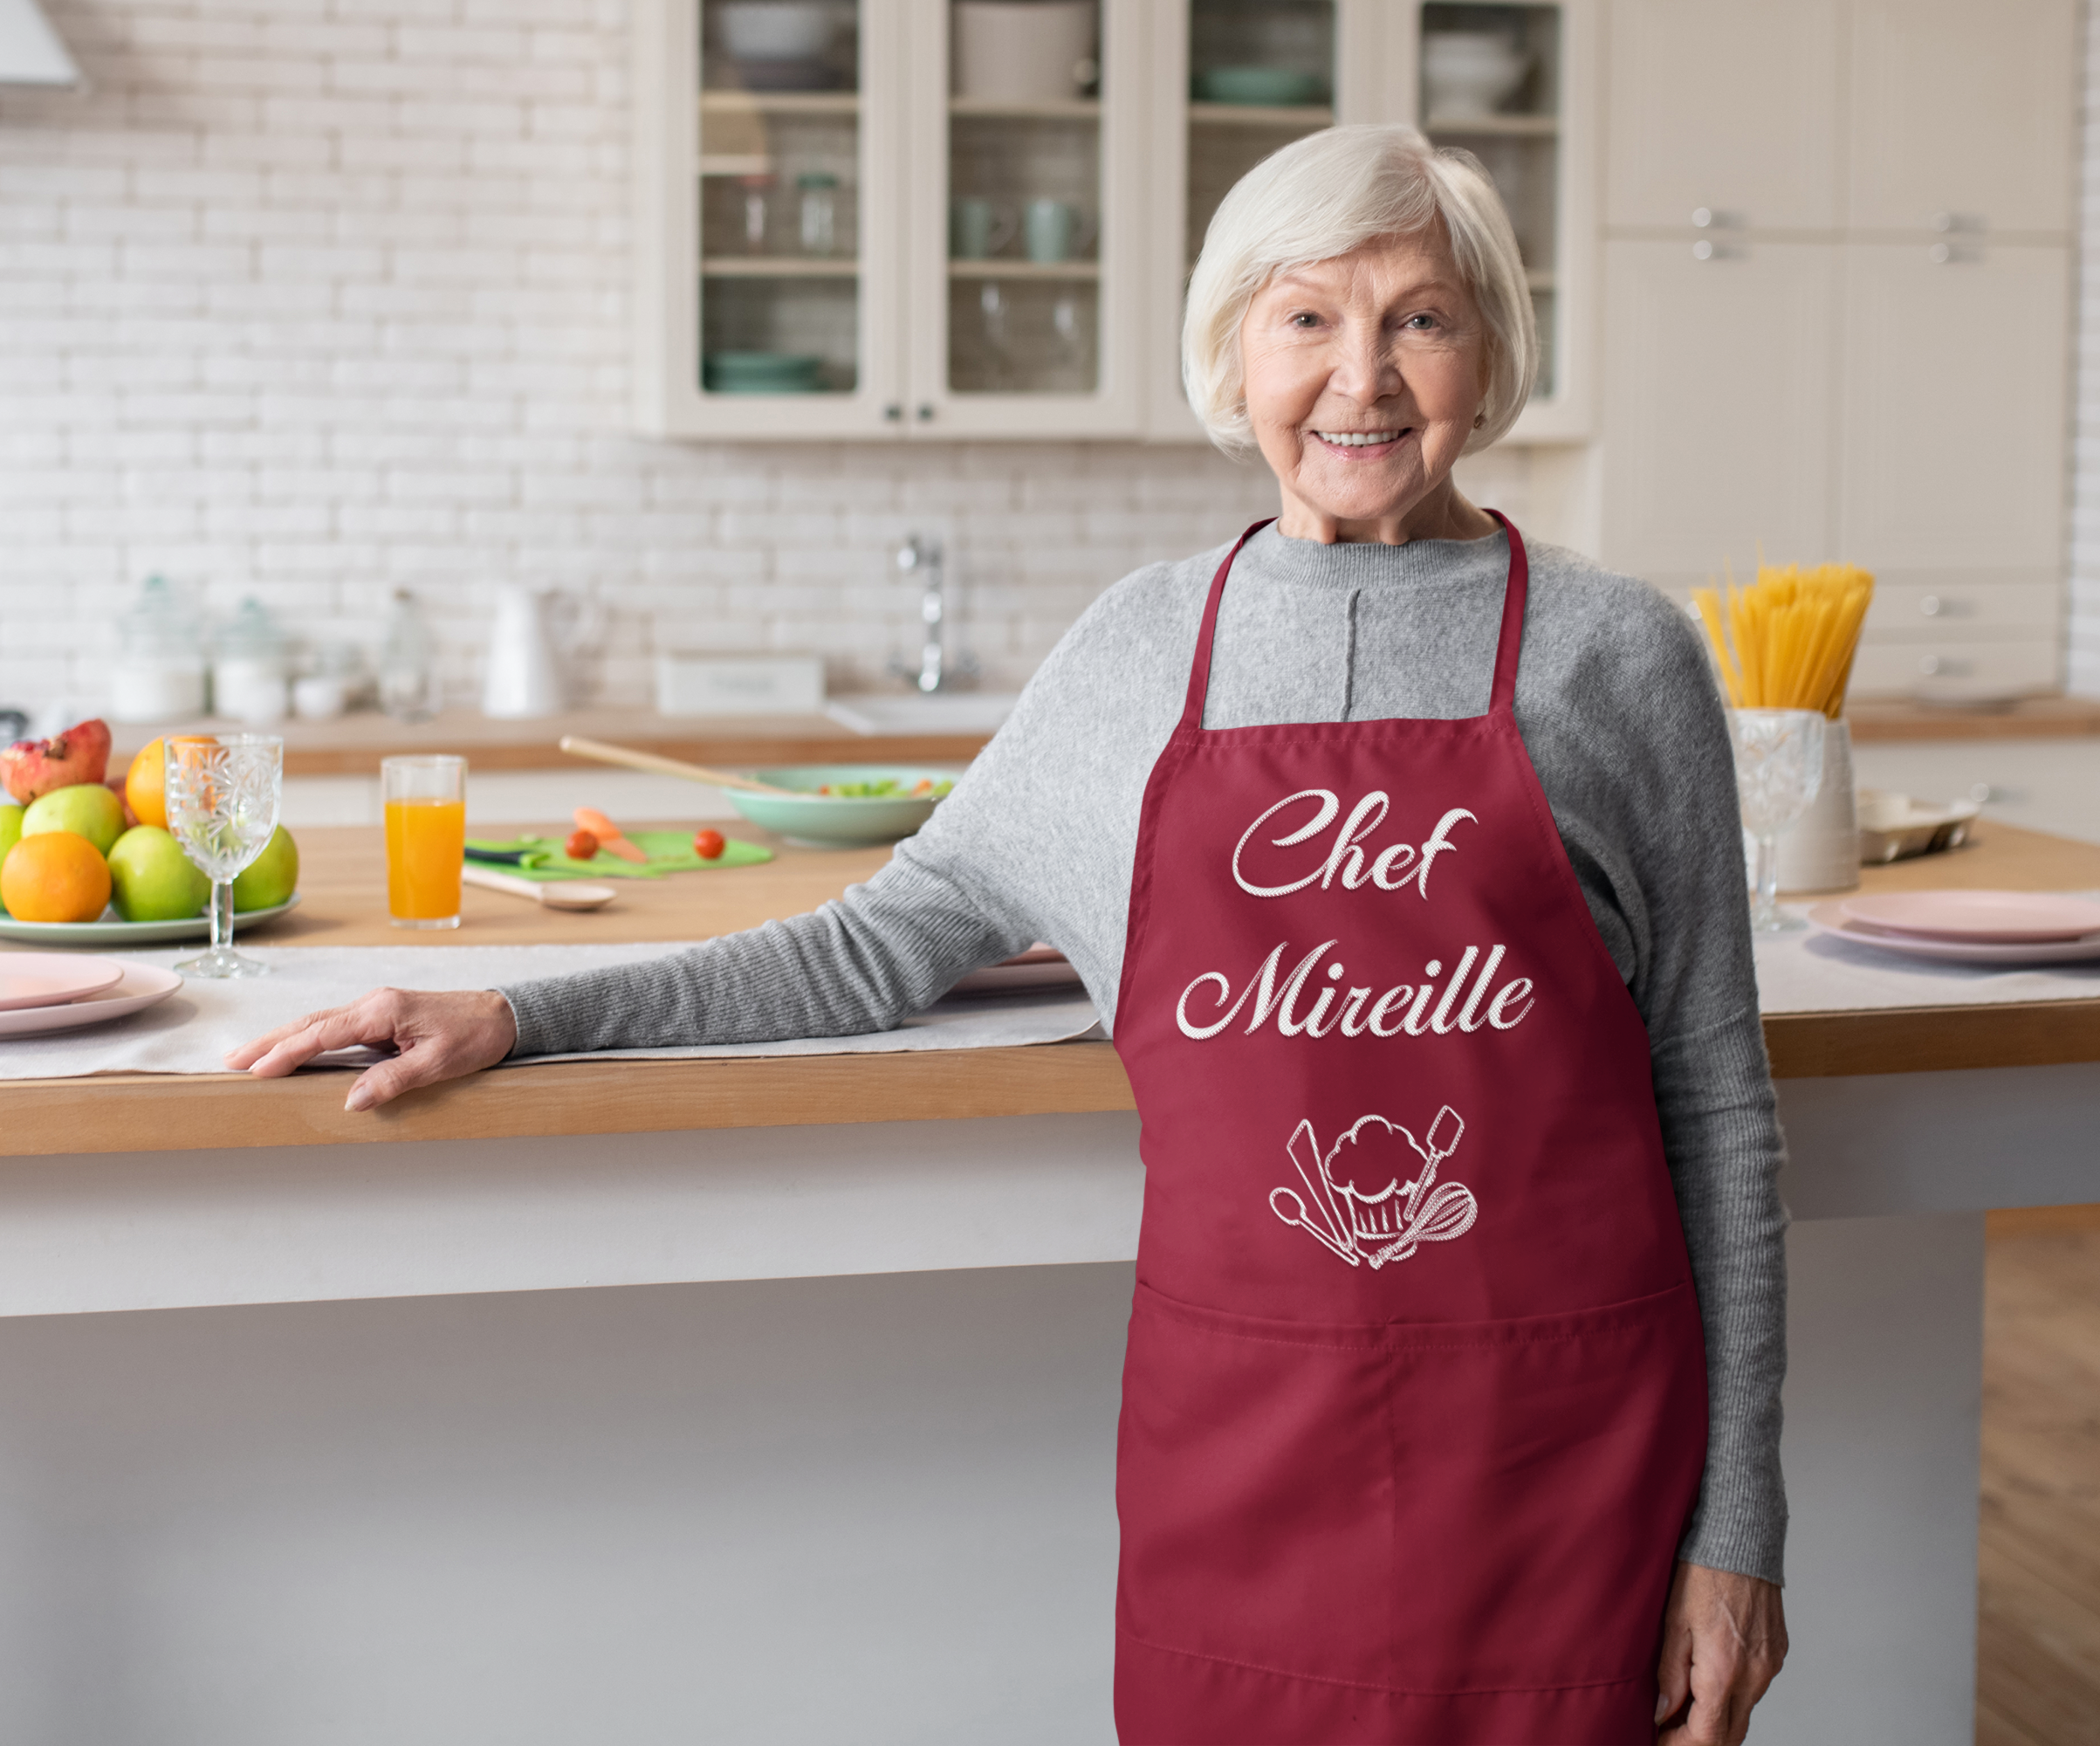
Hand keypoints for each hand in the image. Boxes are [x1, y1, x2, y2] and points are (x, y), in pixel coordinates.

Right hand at [226, 988, 518, 1110]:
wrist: (503, 1015)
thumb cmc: (475, 1035)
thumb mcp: (438, 1063)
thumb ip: (393, 1080)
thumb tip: (351, 1100)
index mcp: (383, 1010)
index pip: (323, 1033)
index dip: (287, 1051)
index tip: (256, 1068)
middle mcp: (374, 1003)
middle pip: (311, 1023)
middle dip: (270, 1041)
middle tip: (232, 1060)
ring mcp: (377, 1008)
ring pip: (320, 1023)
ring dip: (284, 1039)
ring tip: (250, 1056)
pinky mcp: (383, 1015)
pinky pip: (337, 1027)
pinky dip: (309, 1038)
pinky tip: (294, 1050)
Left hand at [1655, 1561, 1786, 1743]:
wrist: (1741, 1538)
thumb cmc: (1703, 1572)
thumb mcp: (1673, 1621)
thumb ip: (1669, 1673)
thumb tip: (1663, 1713)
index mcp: (1725, 1671)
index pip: (1708, 1736)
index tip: (1659, 1740)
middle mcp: (1755, 1675)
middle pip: (1731, 1734)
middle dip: (1698, 1740)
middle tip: (1668, 1732)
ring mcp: (1770, 1665)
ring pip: (1743, 1712)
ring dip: (1715, 1719)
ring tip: (1681, 1707)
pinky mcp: (1777, 1653)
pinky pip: (1754, 1689)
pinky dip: (1731, 1696)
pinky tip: (1708, 1682)